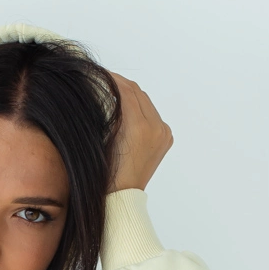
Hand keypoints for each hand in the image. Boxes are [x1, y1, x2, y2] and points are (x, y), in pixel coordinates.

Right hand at [108, 71, 173, 192]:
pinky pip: (153, 115)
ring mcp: (163, 133)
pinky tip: (129, 111)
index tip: (102, 74)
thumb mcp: (105, 136)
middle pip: (139, 94)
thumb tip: (108, 90)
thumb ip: (111, 110)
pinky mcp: (165, 139)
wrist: (122, 195)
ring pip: (146, 103)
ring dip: (132, 96)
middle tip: (108, 81)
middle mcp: (156, 127)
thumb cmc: (107, 172)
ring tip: (117, 94)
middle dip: (123, 86)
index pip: (127, 91)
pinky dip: (141, 109)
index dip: (114, 80)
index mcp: (140, 126)